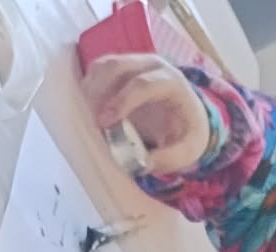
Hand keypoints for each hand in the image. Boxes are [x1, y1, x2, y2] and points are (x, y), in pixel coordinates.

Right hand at [82, 54, 209, 175]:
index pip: (143, 84)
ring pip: (105, 65)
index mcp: (172, 82)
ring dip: (91, 89)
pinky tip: (87, 108)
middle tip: (91, 122)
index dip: (121, 101)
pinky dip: (89, 86)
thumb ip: (169, 159)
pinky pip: (100, 69)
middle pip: (118, 67)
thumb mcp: (188, 151)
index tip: (104, 123)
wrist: (189, 113)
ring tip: (86, 117)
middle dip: (99, 92)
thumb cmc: (187, 131)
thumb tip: (143, 165)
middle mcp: (153, 65)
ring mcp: (136, 62)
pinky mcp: (123, 67)